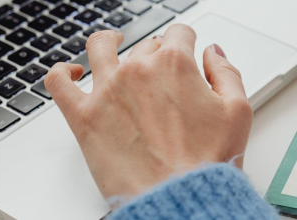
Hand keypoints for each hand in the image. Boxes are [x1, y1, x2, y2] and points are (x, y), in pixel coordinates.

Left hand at [44, 25, 252, 198]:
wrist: (179, 198)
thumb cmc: (209, 162)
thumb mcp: (238, 112)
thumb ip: (226, 72)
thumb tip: (212, 54)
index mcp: (175, 64)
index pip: (180, 33)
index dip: (187, 42)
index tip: (188, 53)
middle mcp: (138, 70)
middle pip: (146, 45)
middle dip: (158, 54)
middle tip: (166, 78)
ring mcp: (106, 91)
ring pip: (99, 48)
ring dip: (108, 42)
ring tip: (113, 45)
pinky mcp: (83, 117)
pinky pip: (58, 81)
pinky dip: (63, 71)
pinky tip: (73, 73)